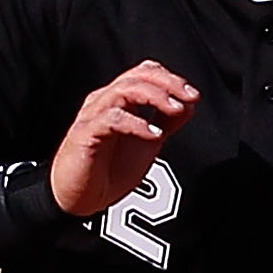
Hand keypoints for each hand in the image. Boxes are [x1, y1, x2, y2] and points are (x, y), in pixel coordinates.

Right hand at [49, 60, 199, 216]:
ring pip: (123, 91)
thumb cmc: (108, 170)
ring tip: (174, 109)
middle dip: (167, 83)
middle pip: (135, 77)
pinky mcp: (86, 134)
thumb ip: (165, 122)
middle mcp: (104, 102)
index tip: (192, 94)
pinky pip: (111, 119)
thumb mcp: (146, 143)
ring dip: (153, 97)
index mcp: (119, 100)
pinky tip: (154, 134)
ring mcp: (94, 116)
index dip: (169, 79)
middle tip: (188, 96)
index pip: (143, 74)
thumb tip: (188, 105)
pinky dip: (136, 123)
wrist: (80, 198)